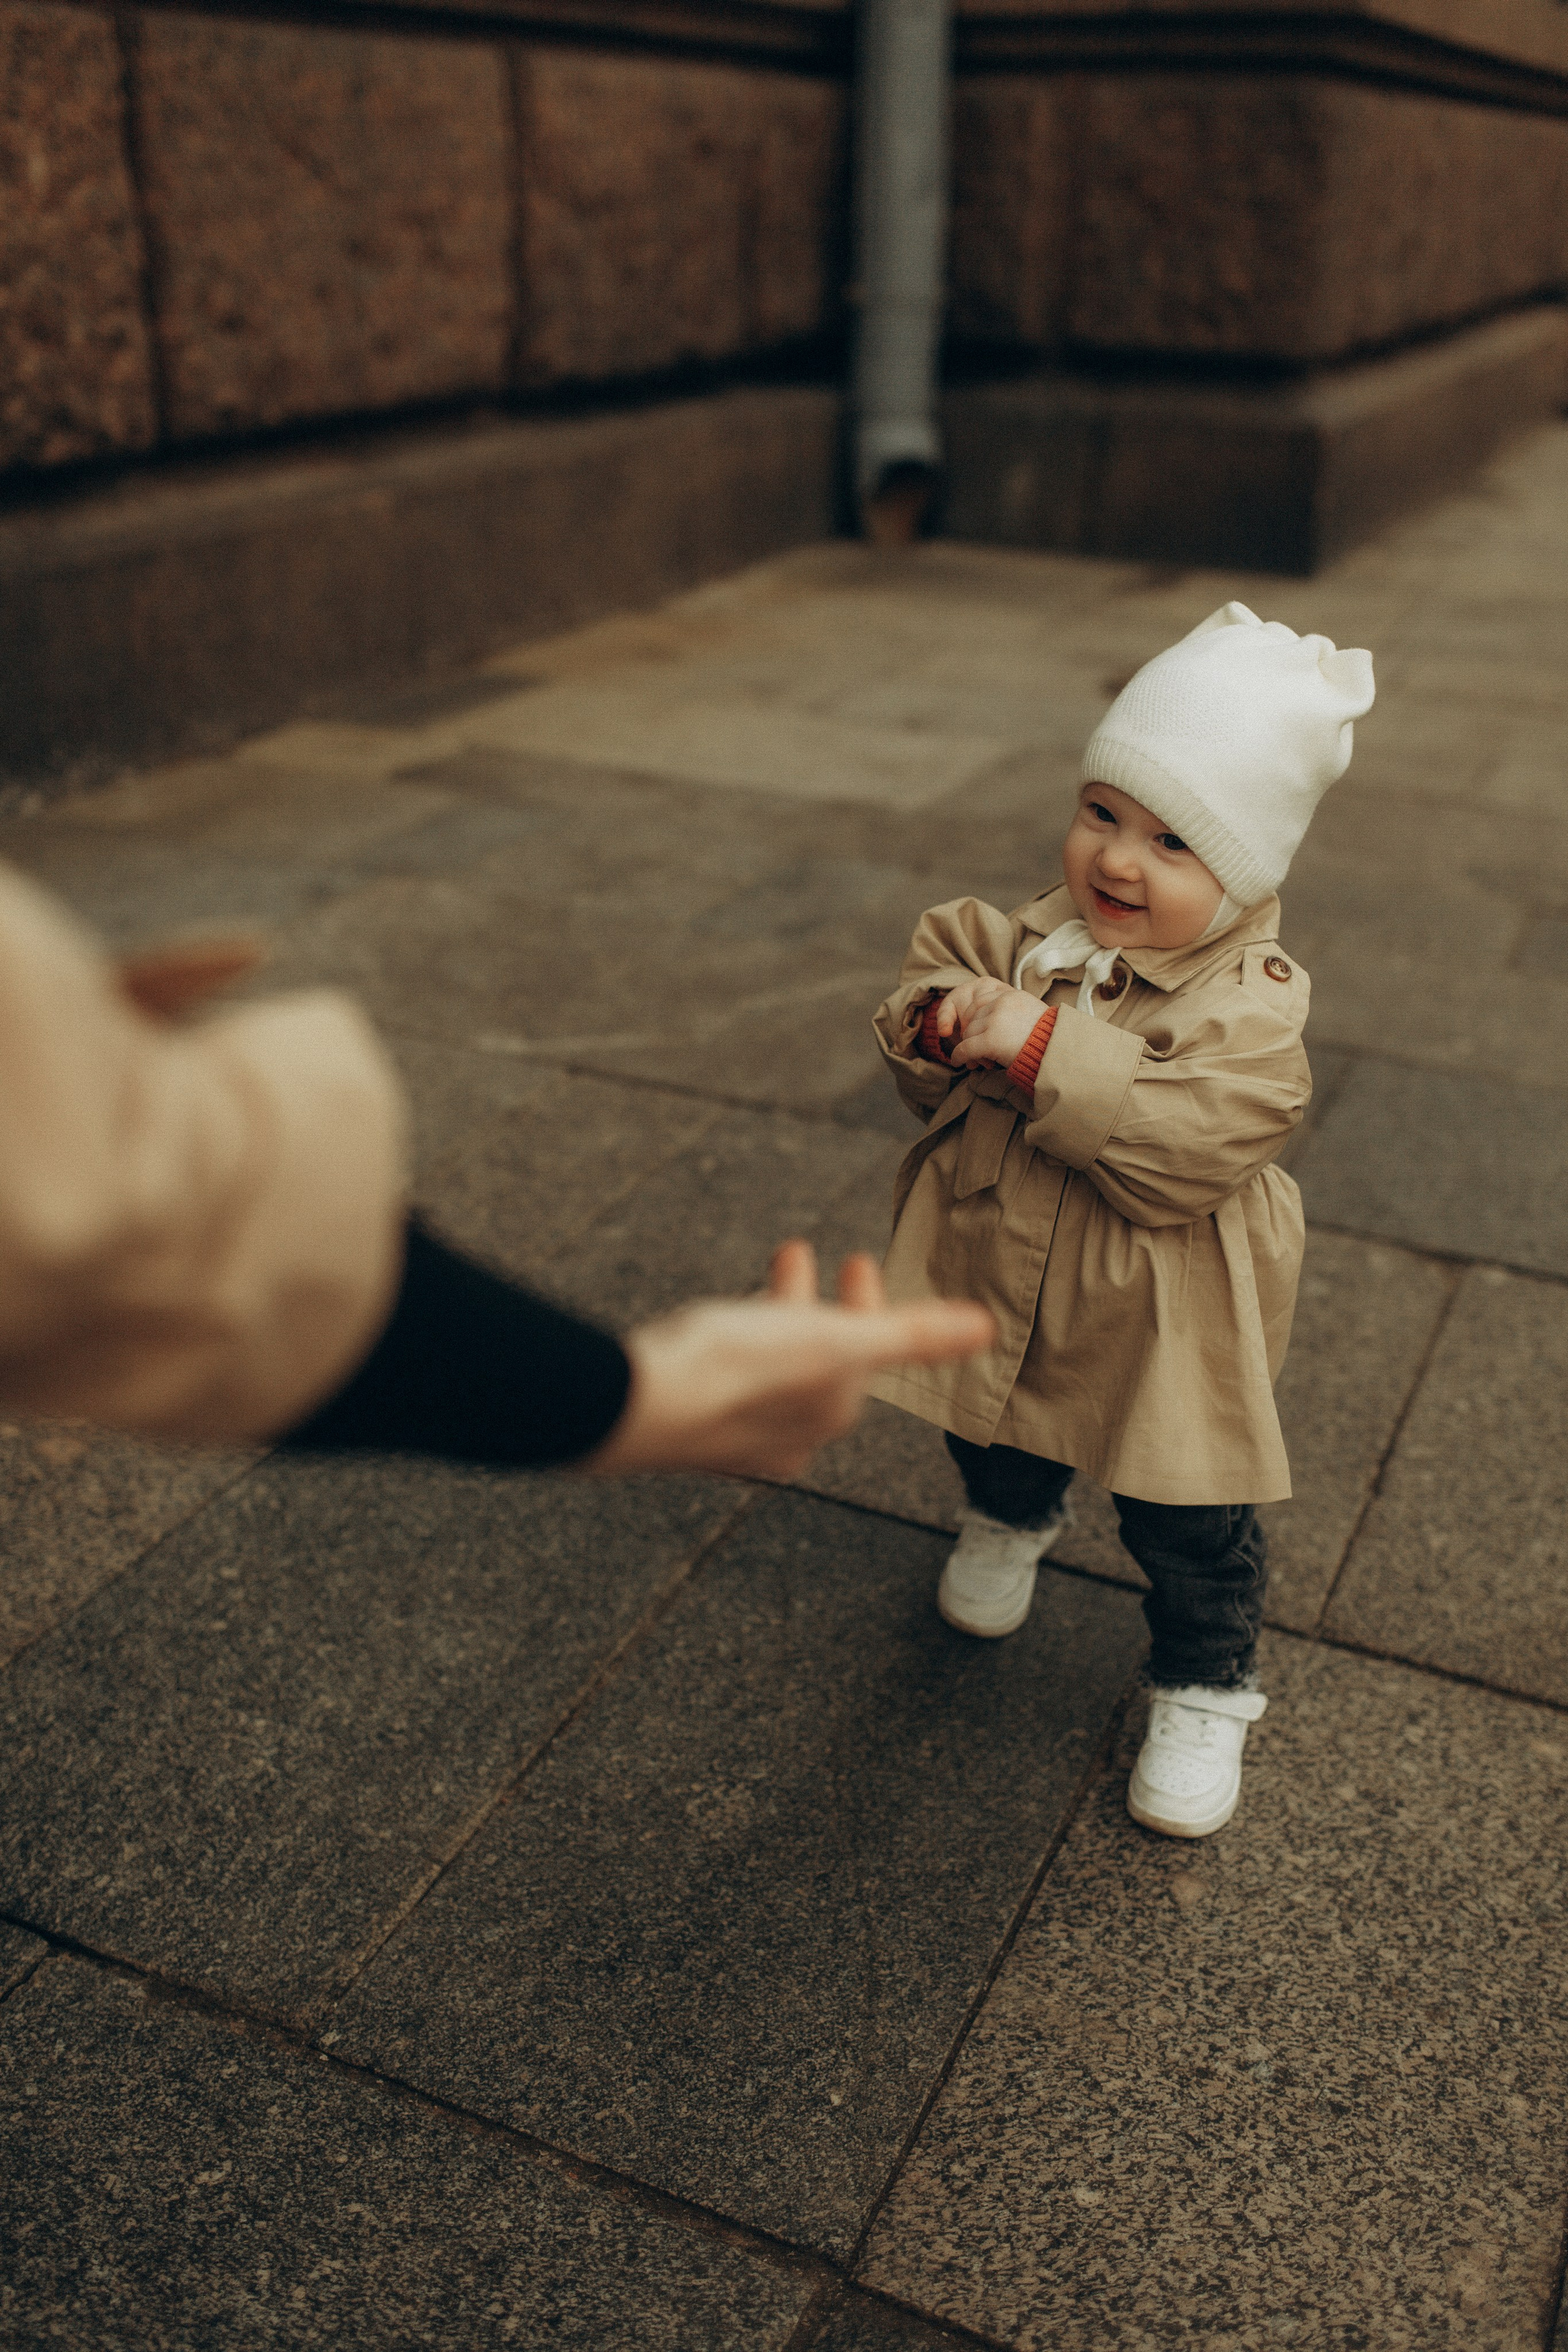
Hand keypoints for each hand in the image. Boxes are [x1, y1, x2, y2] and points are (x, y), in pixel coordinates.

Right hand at [588, 1239, 993, 1479]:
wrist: (629, 1402)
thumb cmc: (735, 1371)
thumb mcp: (839, 1341)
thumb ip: (913, 1335)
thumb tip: (987, 1330)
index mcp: (825, 1417)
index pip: (864, 1356)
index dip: (866, 1304)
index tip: (856, 1258)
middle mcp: (782, 1438)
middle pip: (815, 1361)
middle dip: (818, 1304)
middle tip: (804, 1254)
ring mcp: (728, 1434)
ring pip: (769, 1366)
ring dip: (776, 1312)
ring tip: (765, 1270)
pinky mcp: (681, 1421)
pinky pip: (724, 1374)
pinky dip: (735, 1336)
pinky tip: (714, 1320)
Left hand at [938, 978, 1046, 1071]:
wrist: (1057, 1052)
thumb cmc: (1049, 1038)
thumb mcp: (1033, 1014)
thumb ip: (1014, 1011)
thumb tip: (999, 1020)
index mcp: (1011, 995)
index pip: (981, 1001)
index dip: (974, 1017)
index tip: (974, 1028)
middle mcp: (1001, 1004)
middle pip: (973, 1017)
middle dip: (971, 1033)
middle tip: (975, 1047)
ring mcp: (995, 1021)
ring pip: (969, 1033)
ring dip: (968, 1046)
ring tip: (972, 1058)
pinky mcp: (990, 1040)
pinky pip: (966, 1048)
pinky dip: (959, 1055)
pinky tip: (957, 1061)